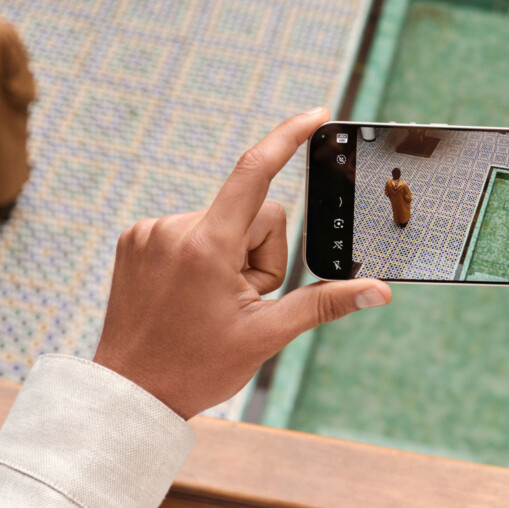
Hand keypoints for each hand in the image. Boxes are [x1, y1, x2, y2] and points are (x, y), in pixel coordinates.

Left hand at [93, 107, 391, 418]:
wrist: (130, 392)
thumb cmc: (197, 367)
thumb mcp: (267, 335)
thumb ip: (325, 304)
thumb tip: (378, 291)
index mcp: (208, 247)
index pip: (255, 173)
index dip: (288, 138)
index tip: (315, 115)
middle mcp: (174, 228)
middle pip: (253, 213)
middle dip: (262, 252)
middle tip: (242, 298)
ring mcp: (150, 231)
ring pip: (223, 222)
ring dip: (232, 255)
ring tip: (212, 299)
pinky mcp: (136, 238)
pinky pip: (192, 228)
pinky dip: (204, 253)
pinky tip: (189, 290)